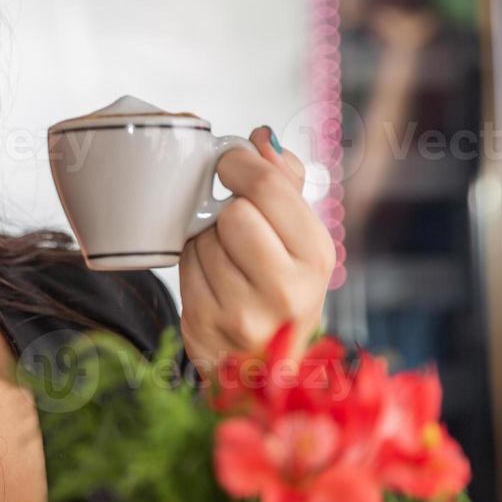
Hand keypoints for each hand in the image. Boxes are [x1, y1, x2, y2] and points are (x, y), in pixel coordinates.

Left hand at [178, 126, 336, 373]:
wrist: (265, 363)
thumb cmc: (282, 285)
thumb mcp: (300, 237)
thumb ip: (285, 180)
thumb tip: (262, 137)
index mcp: (317, 257)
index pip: (268, 186)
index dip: (238, 164)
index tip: (230, 165)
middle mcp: (287, 290)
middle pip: (232, 213)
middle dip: (225, 209)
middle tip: (232, 219)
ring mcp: (243, 313)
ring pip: (202, 238)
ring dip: (207, 238)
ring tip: (228, 258)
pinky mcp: (204, 325)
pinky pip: (183, 266)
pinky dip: (192, 263)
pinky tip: (212, 278)